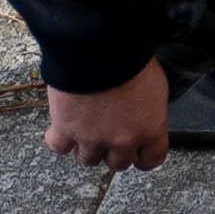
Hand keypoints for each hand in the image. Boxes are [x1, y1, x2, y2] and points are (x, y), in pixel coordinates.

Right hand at [45, 58, 170, 169]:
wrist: (98, 50)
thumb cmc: (129, 60)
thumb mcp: (156, 86)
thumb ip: (150, 110)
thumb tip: (144, 114)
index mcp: (151, 130)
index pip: (151, 160)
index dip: (142, 158)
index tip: (137, 155)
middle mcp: (123, 140)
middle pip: (118, 163)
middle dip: (113, 151)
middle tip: (107, 136)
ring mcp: (93, 138)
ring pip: (88, 159)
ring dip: (86, 148)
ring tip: (83, 132)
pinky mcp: (66, 129)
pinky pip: (59, 146)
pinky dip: (58, 140)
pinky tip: (60, 129)